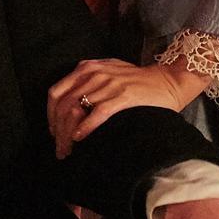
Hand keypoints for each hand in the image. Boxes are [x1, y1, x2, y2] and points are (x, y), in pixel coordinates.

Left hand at [47, 59, 209, 158]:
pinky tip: (80, 138)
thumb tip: (68, 109)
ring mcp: (109, 84)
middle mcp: (94, 73)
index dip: (50, 115)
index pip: (56, 92)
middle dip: (57, 130)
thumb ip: (88, 82)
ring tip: (68, 151)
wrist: (168, 80)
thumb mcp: (107, 73)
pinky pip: (98, 112)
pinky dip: (86, 126)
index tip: (54, 132)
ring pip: (76, 110)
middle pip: (63, 105)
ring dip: (68, 134)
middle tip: (60, 149)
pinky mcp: (124, 95)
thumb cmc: (137, 81)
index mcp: (86, 68)